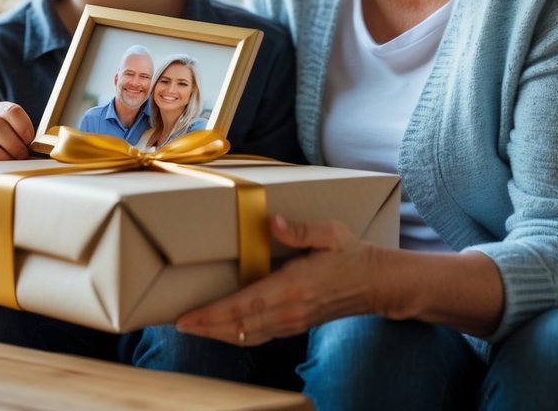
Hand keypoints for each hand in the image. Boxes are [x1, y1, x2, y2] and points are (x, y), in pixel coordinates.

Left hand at [175, 214, 382, 345]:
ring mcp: (293, 320)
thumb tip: (273, 222)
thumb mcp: (331, 234)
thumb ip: (301, 229)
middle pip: (239, 326)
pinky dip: (239, 335)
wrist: (378, 284)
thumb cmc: (352, 254)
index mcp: (293, 285)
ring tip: (195, 329)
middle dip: (207, 327)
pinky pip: (261, 336)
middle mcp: (290, 309)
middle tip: (179, 325)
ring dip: (219, 334)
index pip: (244, 304)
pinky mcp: (297, 325)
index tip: (188, 316)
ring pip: (248, 334)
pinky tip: (226, 332)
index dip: (212, 313)